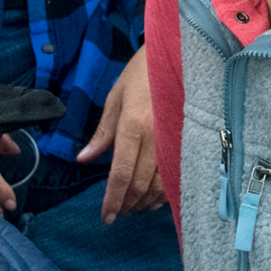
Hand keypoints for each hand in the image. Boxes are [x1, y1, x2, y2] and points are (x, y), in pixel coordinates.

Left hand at [79, 46, 165, 220]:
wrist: (176, 54)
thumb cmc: (141, 73)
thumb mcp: (115, 98)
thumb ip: (102, 132)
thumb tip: (84, 159)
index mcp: (133, 126)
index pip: (122, 173)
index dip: (113, 198)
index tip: (106, 216)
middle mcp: (155, 137)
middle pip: (141, 184)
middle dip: (127, 204)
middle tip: (117, 214)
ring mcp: (174, 140)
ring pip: (161, 184)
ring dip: (145, 202)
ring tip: (133, 208)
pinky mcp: (186, 141)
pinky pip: (176, 175)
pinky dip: (164, 192)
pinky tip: (155, 199)